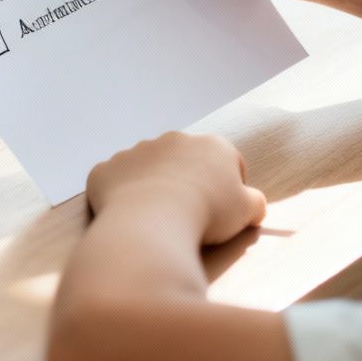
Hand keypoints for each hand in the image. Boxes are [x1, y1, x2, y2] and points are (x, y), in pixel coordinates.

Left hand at [86, 132, 266, 244]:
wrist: (152, 220)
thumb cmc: (207, 214)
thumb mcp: (247, 211)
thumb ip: (255, 202)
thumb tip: (254, 202)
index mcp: (211, 145)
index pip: (227, 160)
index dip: (229, 185)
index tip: (224, 208)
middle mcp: (171, 140)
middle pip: (184, 160)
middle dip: (187, 180)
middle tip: (189, 213)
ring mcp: (135, 151)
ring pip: (147, 168)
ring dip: (152, 186)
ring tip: (156, 217)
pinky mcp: (106, 169)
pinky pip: (115, 181)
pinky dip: (120, 196)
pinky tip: (128, 217)